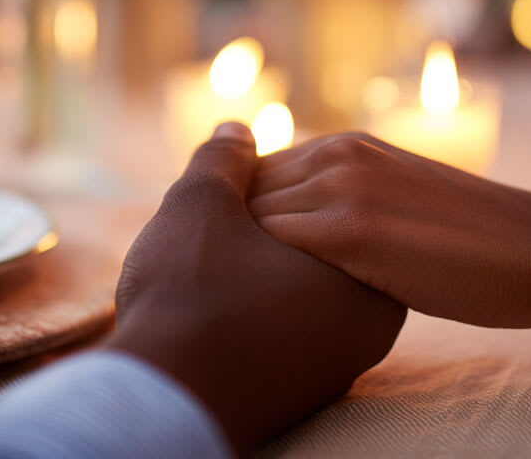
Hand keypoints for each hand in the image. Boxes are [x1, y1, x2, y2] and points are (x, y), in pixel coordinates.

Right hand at [108, 123, 405, 452]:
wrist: (161, 401)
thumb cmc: (190, 296)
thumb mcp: (203, 203)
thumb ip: (226, 160)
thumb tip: (239, 129)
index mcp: (366, 276)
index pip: (326, 203)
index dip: (263, 191)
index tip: (224, 209)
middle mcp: (369, 331)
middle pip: (314, 250)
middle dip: (262, 232)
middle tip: (212, 238)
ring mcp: (336, 370)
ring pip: (293, 294)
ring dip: (252, 273)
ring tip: (203, 274)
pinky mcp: (297, 397)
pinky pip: (277, 336)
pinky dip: (247, 317)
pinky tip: (205, 314)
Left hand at [248, 132, 530, 328]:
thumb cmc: (480, 245)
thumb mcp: (401, 205)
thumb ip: (349, 207)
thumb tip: (302, 243)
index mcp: (346, 145)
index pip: (253, 176)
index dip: (235, 222)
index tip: (233, 265)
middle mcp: (335, 153)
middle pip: (240, 194)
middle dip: (224, 240)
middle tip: (225, 290)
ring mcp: (341, 187)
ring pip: (247, 219)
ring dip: (236, 260)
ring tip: (240, 304)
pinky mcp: (350, 229)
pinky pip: (273, 246)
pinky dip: (260, 278)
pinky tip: (272, 312)